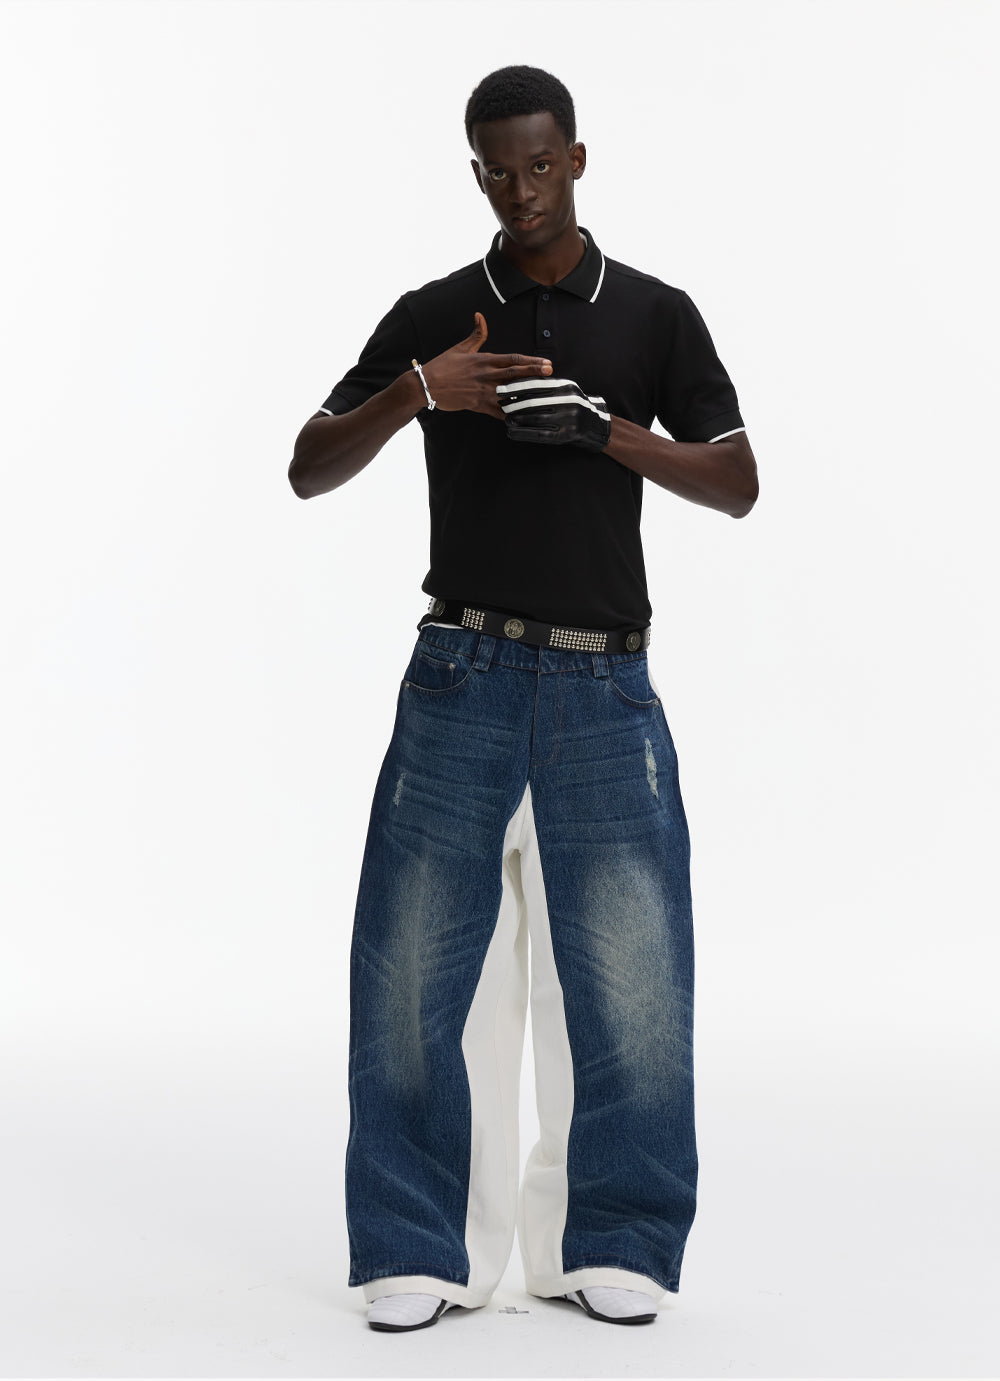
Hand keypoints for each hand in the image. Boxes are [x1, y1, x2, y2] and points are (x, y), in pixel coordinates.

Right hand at [419, 313, 552, 417]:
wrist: (426, 385)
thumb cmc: (443, 366)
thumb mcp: (461, 348)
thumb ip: (476, 334)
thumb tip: (480, 316)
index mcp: (484, 360)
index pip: (513, 360)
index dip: (531, 361)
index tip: (546, 363)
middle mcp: (486, 375)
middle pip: (516, 374)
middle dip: (535, 374)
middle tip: (551, 373)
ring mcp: (483, 391)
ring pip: (510, 394)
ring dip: (527, 395)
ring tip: (544, 397)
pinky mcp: (477, 405)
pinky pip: (498, 412)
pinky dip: (511, 415)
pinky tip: (524, 417)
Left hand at [496, 377, 611, 451]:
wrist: (594, 423)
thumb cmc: (573, 404)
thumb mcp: (564, 390)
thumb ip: (546, 385)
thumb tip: (519, 382)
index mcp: (566, 387)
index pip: (536, 385)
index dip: (516, 387)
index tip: (502, 388)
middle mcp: (567, 402)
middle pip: (534, 401)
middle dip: (514, 402)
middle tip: (500, 402)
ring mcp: (567, 419)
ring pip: (535, 418)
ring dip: (517, 418)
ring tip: (504, 416)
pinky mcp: (564, 435)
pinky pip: (539, 434)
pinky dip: (523, 433)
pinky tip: (510, 432)